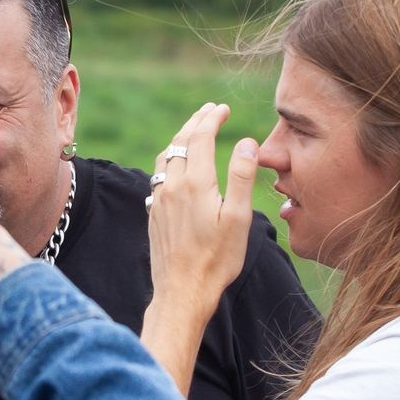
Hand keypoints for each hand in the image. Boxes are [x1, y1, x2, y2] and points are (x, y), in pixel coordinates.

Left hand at [146, 102, 260, 325]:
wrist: (182, 291)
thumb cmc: (217, 259)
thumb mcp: (239, 218)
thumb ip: (242, 177)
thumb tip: (246, 142)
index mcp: (195, 183)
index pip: (200, 137)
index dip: (211, 118)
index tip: (223, 108)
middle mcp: (172, 186)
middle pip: (180, 142)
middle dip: (195, 122)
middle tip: (210, 110)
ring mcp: (159, 199)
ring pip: (165, 157)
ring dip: (180, 138)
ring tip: (193, 130)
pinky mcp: (153, 213)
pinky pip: (158, 175)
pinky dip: (170, 159)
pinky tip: (176, 165)